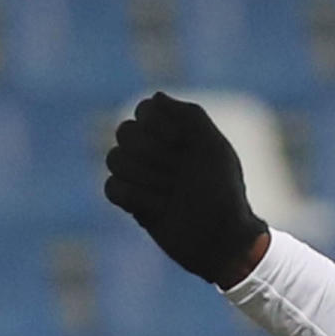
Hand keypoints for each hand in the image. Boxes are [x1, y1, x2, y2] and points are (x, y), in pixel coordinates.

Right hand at [102, 92, 270, 286]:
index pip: (144, 110)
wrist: (222, 238)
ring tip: (172, 195)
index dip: (160, 126)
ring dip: (147, 178)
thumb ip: (189, 115)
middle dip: (154, 154)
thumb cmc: (223, 192)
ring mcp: (140, 176)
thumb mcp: (214, 147)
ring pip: (115, 158)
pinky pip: (111, 187)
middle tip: (180, 175)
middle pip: (125, 132)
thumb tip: (156, 97)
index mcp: (175, 133)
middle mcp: (154, 150)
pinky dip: (135, 197)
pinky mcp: (131, 202)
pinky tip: (158, 209)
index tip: (183, 144)